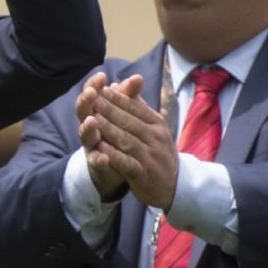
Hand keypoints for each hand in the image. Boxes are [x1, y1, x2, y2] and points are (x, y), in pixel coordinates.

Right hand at [76, 72, 127, 200]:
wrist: (119, 167)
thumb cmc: (119, 133)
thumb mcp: (125, 113)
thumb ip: (129, 97)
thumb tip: (138, 77)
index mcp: (96, 110)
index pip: (92, 94)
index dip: (94, 85)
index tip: (101, 75)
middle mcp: (90, 126)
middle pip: (84, 111)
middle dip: (86, 101)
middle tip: (90, 92)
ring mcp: (91, 144)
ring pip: (86, 135)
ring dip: (87, 128)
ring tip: (91, 120)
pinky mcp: (96, 163)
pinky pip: (95, 161)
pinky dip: (99, 159)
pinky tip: (103, 157)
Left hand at [91, 74, 178, 209]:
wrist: (175, 185)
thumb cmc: (158, 151)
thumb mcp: (153, 127)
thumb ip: (138, 106)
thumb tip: (126, 82)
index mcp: (157, 123)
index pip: (135, 107)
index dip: (117, 98)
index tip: (100, 88)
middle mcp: (155, 137)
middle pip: (129, 121)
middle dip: (109, 109)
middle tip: (92, 98)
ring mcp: (150, 156)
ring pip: (126, 139)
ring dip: (108, 129)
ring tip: (92, 119)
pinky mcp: (143, 174)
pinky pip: (126, 162)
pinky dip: (113, 154)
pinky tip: (100, 147)